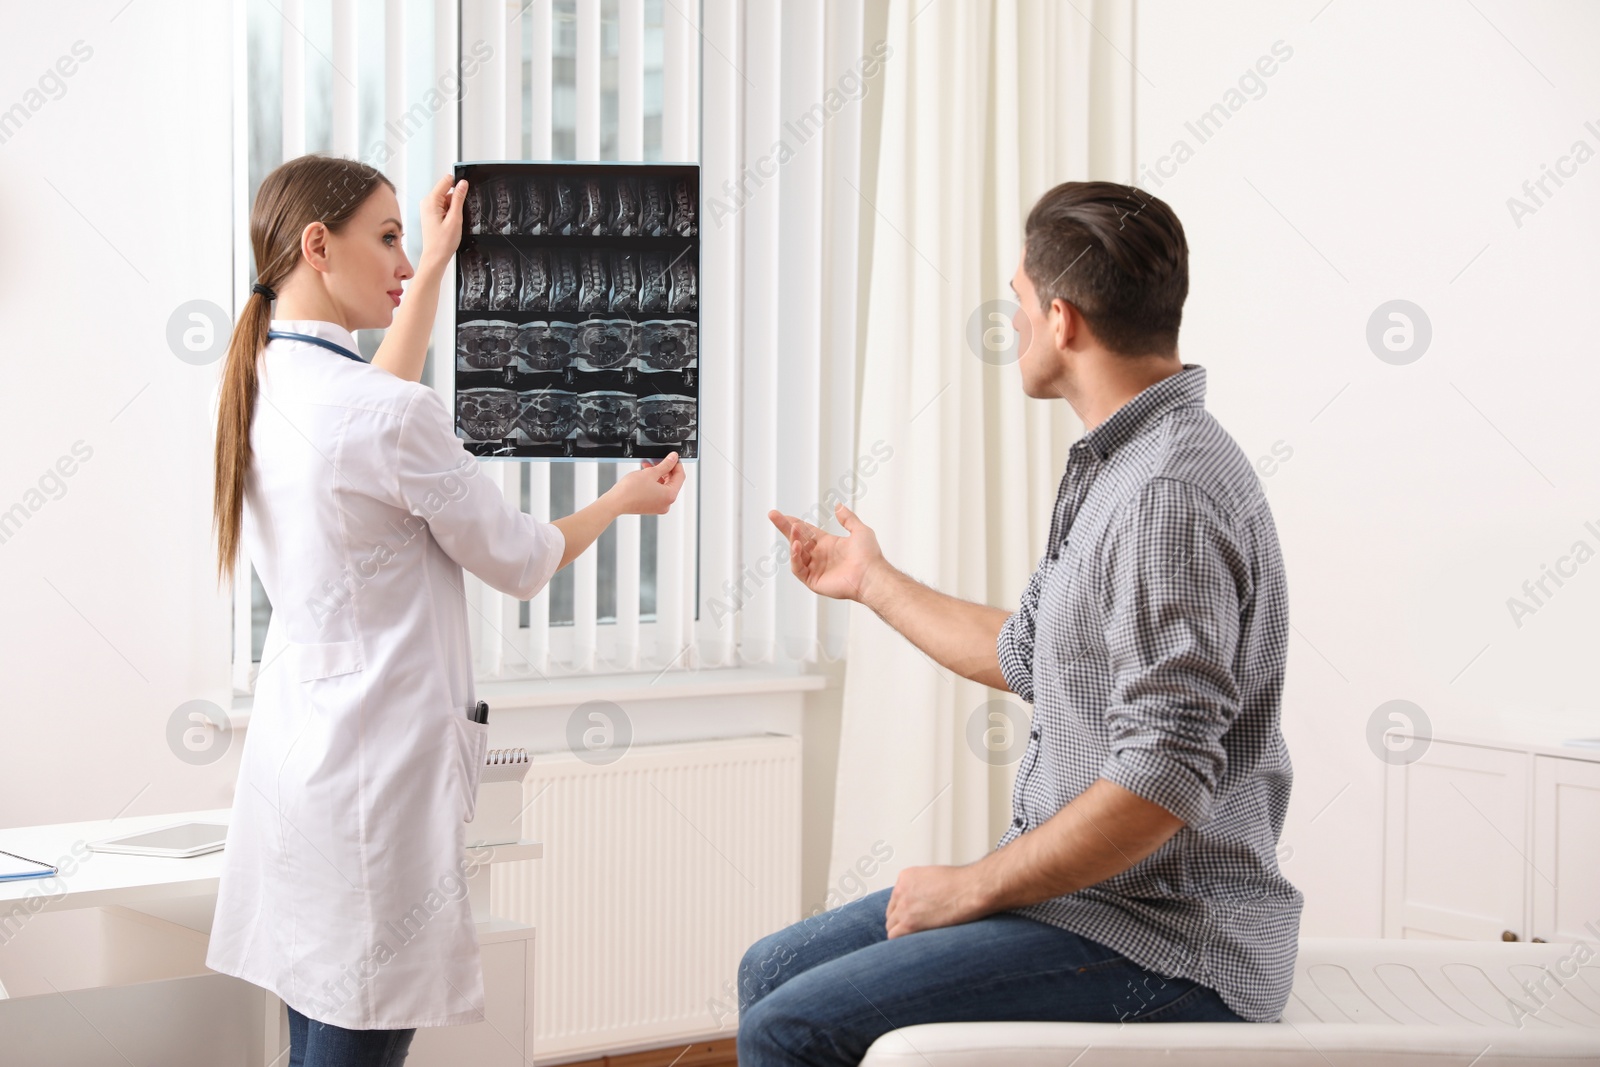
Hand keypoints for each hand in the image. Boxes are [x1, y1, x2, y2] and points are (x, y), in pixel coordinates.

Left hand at [418, 174, 467, 270]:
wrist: (435, 257)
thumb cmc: (442, 243)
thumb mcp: (455, 218)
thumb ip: (459, 198)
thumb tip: (463, 184)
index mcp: (431, 201)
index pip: (446, 181)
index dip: (458, 186)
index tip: (464, 195)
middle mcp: (427, 202)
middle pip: (447, 191)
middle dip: (456, 201)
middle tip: (456, 216)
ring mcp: (428, 208)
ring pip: (446, 200)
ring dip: (453, 209)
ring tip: (452, 222)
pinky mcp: (431, 214)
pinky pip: (444, 207)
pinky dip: (450, 214)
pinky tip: (449, 224)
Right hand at [606, 452, 685, 515]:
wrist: (615, 502)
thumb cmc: (630, 490)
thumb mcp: (650, 473)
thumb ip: (665, 464)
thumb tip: (674, 458)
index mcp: (670, 496)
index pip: (680, 476)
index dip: (677, 464)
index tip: (673, 457)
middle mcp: (667, 504)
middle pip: (672, 482)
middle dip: (666, 469)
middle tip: (659, 459)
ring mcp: (659, 506)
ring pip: (663, 486)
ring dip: (658, 474)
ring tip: (649, 465)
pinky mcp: (651, 507)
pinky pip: (657, 492)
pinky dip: (653, 483)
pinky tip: (646, 474)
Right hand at [767, 502, 884, 602]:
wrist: (870, 575)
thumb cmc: (869, 556)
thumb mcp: (860, 530)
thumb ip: (848, 518)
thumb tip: (838, 506)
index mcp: (828, 544)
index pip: (807, 531)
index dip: (795, 523)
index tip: (784, 515)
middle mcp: (820, 556)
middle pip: (797, 539)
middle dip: (785, 527)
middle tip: (773, 515)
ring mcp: (816, 569)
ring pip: (796, 553)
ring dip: (793, 540)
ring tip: (793, 529)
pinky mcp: (813, 581)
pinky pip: (798, 569)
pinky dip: (795, 558)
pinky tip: (796, 546)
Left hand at [885, 864, 991, 938]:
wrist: (972, 890)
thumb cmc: (964, 884)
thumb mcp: (936, 877)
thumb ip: (924, 888)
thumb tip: (924, 903)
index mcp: (906, 877)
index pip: (895, 899)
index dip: (904, 910)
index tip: (913, 917)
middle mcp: (901, 890)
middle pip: (891, 912)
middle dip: (901, 921)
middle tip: (915, 930)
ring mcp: (903, 906)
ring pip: (891, 926)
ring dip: (902, 932)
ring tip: (918, 938)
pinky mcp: (908, 922)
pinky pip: (894, 936)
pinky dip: (902, 941)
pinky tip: (914, 944)